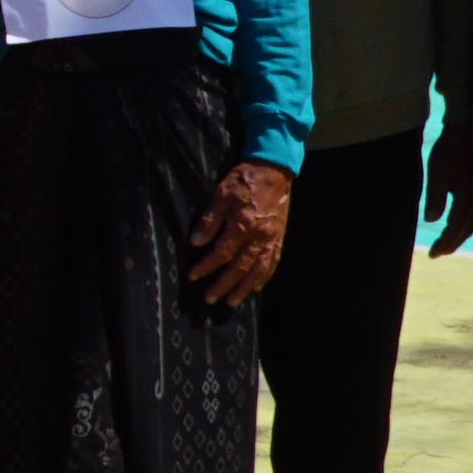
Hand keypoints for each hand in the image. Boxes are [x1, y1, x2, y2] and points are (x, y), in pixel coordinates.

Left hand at [187, 158, 295, 305]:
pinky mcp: (280, 238)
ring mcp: (272, 239)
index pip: (221, 253)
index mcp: (242, 224)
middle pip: (240, 267)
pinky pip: (272, 263)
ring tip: (231, 302)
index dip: (206, 266)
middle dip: (223, 285)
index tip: (193, 276)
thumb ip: (209, 220)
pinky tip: (255, 288)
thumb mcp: (220, 195)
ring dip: (244, 288)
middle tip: (209, 298)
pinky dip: (263, 278)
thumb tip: (196, 243)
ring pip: (258, 270)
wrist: (274, 170)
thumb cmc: (244, 180)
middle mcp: (259, 236)